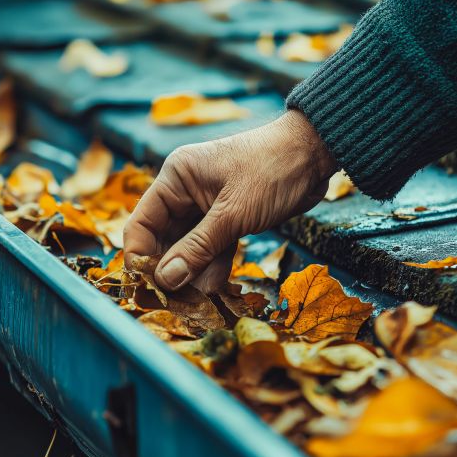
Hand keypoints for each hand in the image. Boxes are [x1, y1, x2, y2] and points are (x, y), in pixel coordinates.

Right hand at [123, 109, 335, 291]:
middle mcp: (185, 192)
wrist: (315, 153)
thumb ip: (198, 248)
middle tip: (174, 303)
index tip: (148, 289)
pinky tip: (214, 290)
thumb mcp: (233, 214)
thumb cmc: (272, 170)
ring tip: (196, 302)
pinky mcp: (228, 218)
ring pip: (188, 247)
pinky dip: (212, 267)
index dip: (141, 258)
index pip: (141, 224)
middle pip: (163, 239)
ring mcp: (207, 206)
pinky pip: (211, 248)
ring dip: (192, 274)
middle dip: (169, 271)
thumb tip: (166, 280)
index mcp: (176, 179)